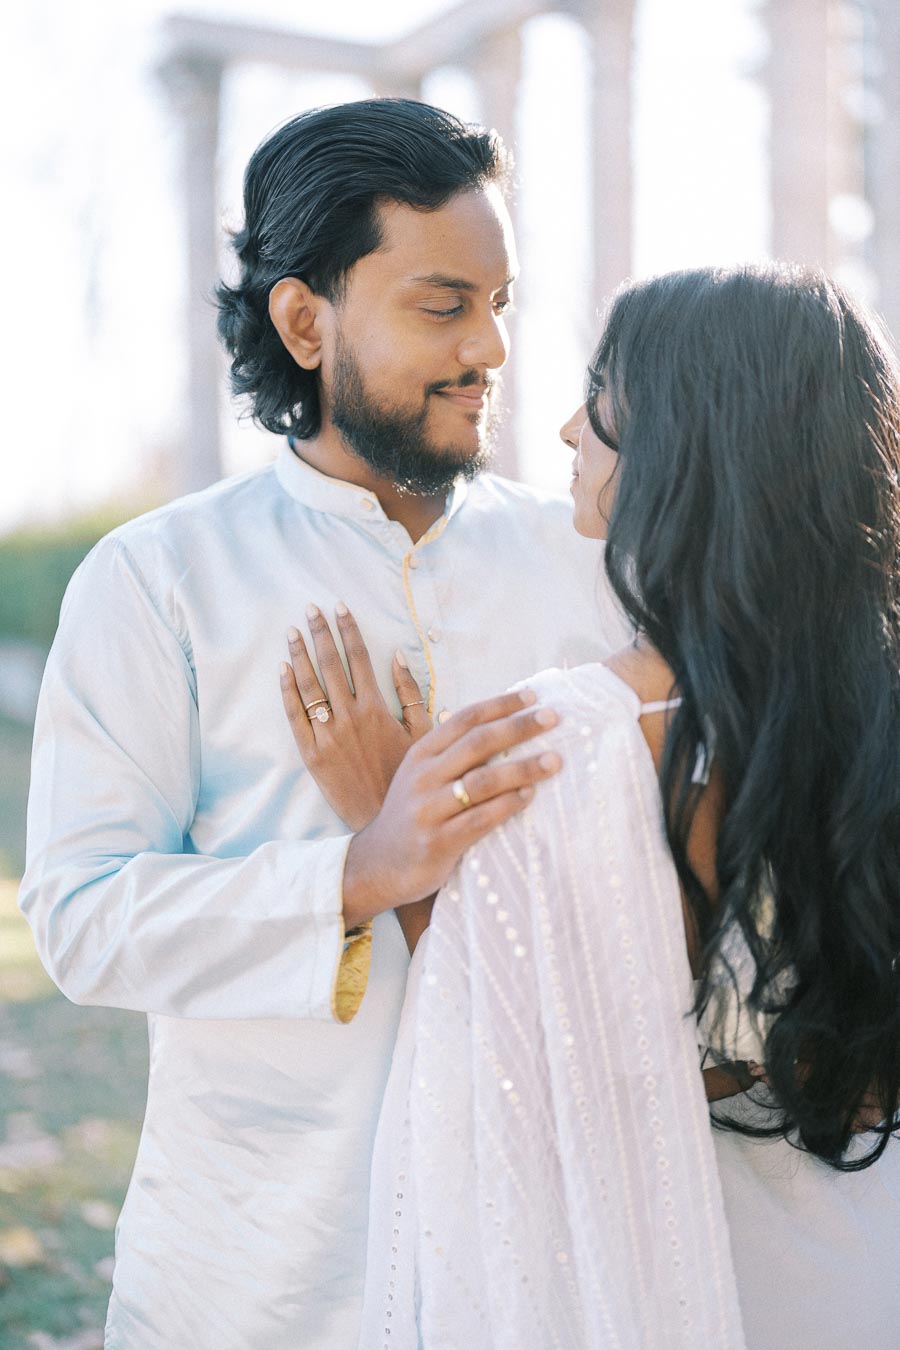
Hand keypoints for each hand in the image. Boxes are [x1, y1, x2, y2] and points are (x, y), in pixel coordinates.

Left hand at [280, 603, 431, 830]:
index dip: (348, 630)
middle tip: (310, 608)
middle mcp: (349, 717)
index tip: (340, 606)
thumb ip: (409, 693)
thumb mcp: (422, 734)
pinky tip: (283, 669)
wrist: (387, 821)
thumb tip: (397, 656)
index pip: (359, 658)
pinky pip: (294, 716)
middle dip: (319, 633)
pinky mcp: (311, 755)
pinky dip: (287, 690)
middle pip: (330, 665)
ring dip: (299, 655)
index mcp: (376, 709)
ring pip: (308, 686)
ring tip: (292, 631)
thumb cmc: (407, 777)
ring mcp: (327, 735)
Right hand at [340, 689, 563, 927]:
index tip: (532, 696)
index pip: (464, 719)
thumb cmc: (414, 815)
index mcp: (421, 754)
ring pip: (483, 781)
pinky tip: (530, 795)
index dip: (500, 705)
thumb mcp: (423, 777)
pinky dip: (508, 805)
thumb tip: (507, 728)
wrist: (379, 864)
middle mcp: (423, 777)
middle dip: (519, 728)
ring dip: (523, 768)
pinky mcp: (438, 842)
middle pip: (478, 743)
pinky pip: (480, 819)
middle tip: (553, 718)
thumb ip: (454, 755)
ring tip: (554, 760)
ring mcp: (429, 809)